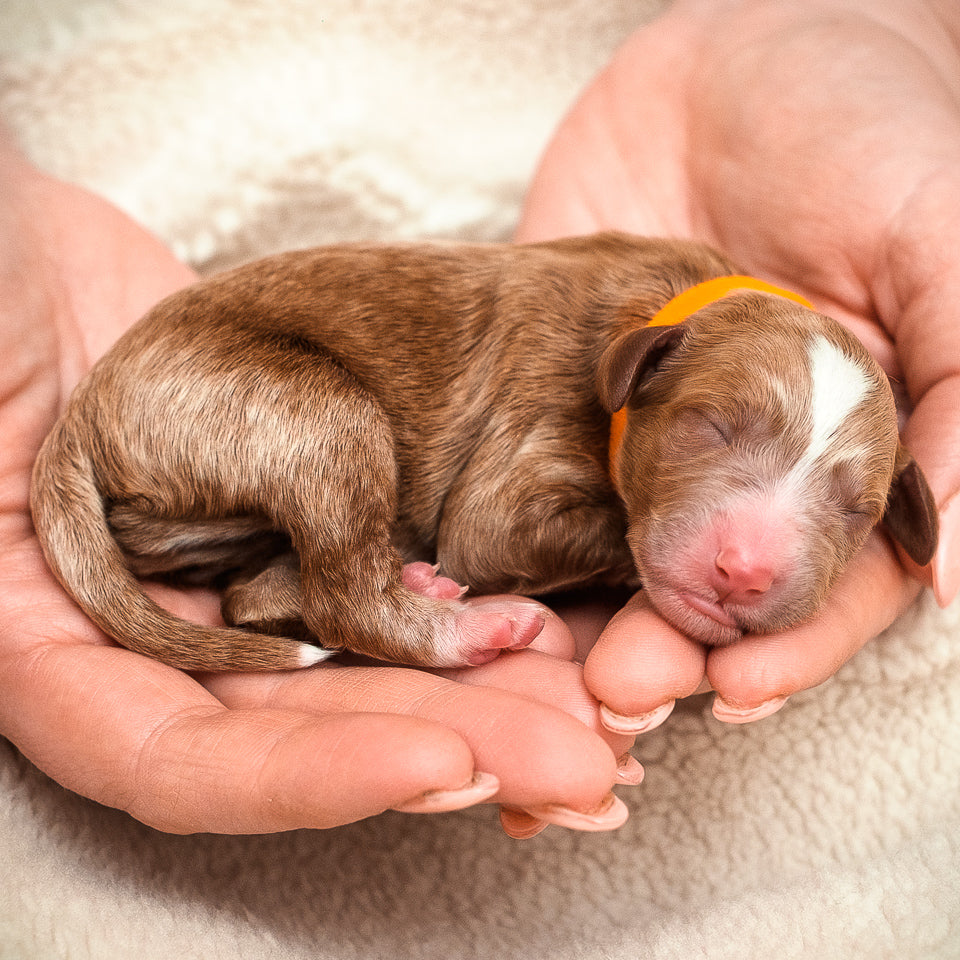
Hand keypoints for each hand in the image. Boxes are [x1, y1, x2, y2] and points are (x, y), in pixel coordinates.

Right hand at [0, 143, 635, 835]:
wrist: (26, 254)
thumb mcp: (30, 425)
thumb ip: (120, 541)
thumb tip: (303, 631)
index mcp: (51, 638)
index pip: (180, 759)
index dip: (305, 780)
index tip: (436, 764)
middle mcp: (153, 634)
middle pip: (308, 735)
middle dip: (447, 749)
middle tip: (572, 763)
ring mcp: (227, 583)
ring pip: (365, 671)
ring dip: (483, 697)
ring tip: (589, 708)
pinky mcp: (292, 527)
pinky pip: (381, 586)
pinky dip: (458, 612)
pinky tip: (528, 621)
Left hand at [517, 0, 959, 727]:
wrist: (736, 56)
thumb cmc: (865, 126)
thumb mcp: (945, 232)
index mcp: (846, 447)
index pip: (829, 581)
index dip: (790, 641)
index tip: (736, 684)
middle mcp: (750, 461)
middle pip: (715, 587)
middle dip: (673, 645)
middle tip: (620, 689)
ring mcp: (655, 436)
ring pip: (623, 556)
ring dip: (592, 621)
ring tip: (555, 669)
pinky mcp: (572, 400)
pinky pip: (542, 483)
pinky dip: (518, 549)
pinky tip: (485, 599)